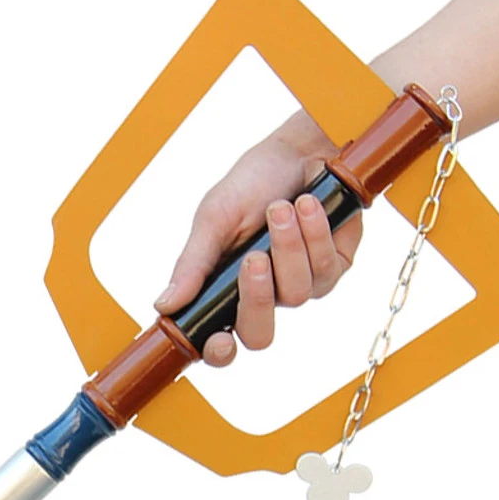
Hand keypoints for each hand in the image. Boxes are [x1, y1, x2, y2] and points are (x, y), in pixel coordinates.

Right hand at [153, 113, 362, 366]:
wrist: (303, 146)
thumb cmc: (253, 181)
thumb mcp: (213, 220)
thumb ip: (192, 265)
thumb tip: (163, 306)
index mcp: (226, 292)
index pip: (220, 344)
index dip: (218, 353)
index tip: (218, 340)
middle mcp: (264, 296)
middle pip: (260, 335)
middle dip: (257, 298)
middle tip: (253, 259)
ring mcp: (301, 285)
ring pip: (296, 296)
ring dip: (288, 247)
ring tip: (281, 208)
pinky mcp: (335, 267)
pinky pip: (326, 271)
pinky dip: (314, 234)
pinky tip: (308, 205)